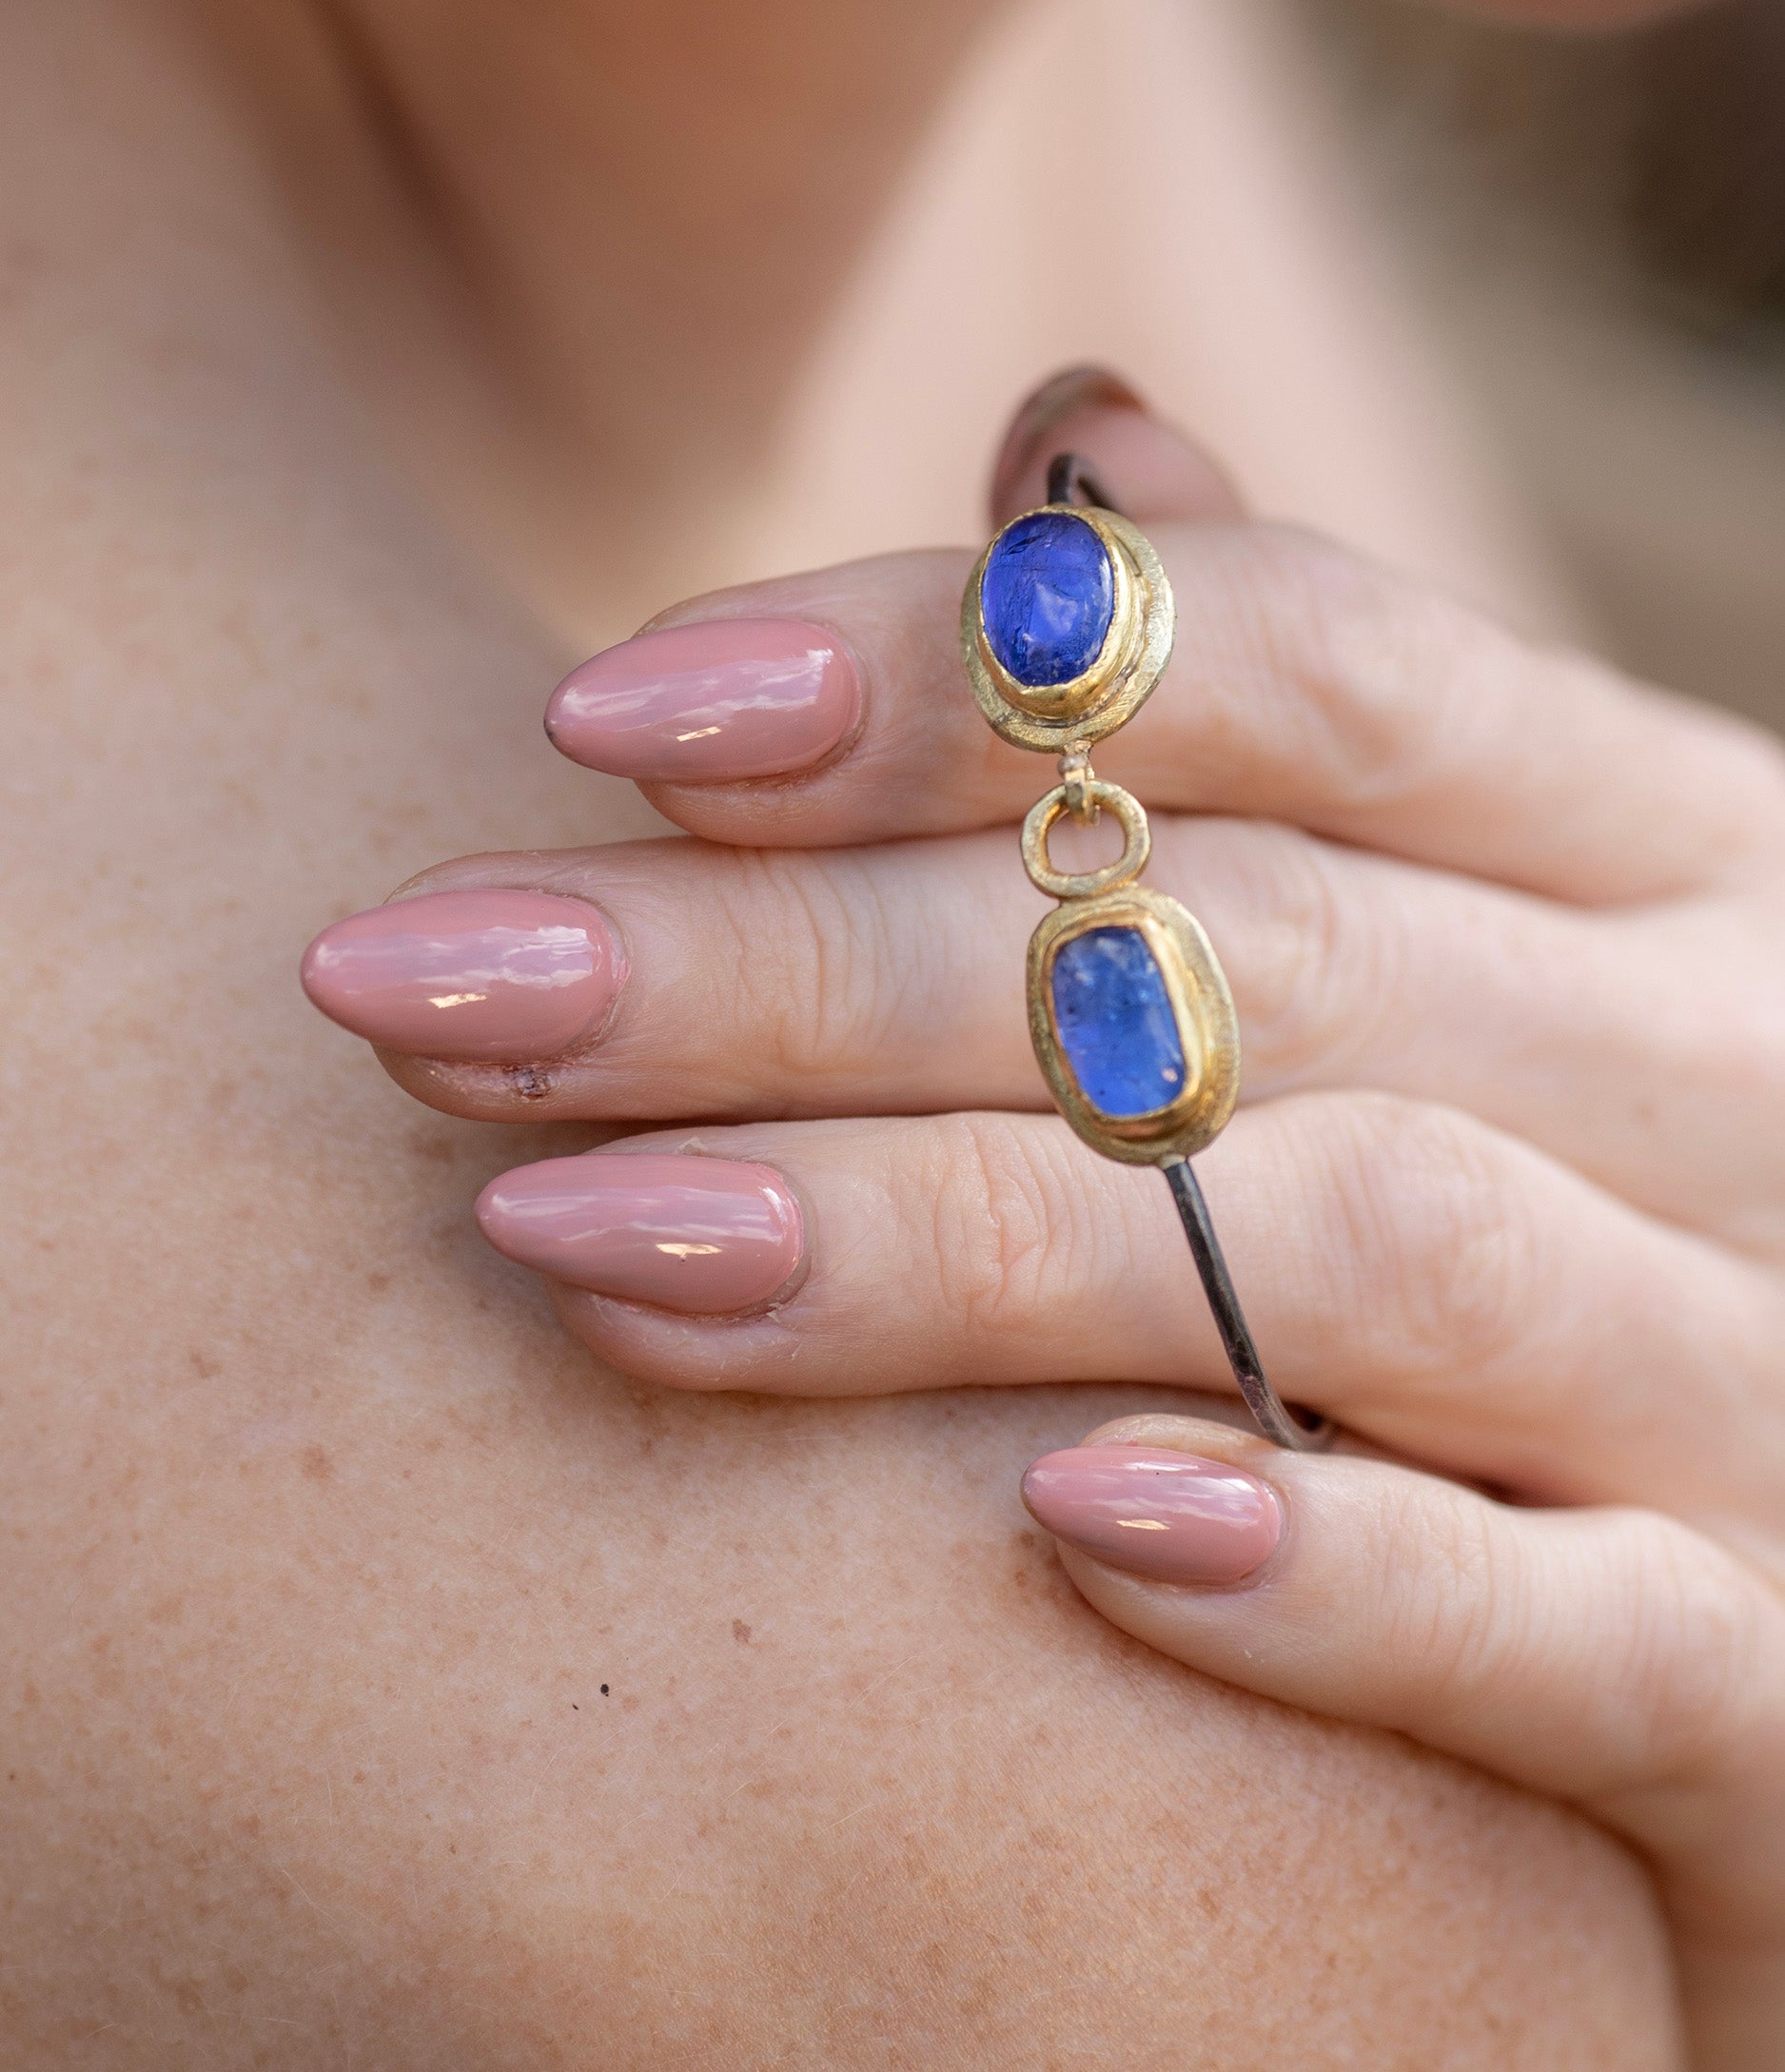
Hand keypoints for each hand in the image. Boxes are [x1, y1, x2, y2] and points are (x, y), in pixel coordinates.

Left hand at [300, 366, 1784, 2071]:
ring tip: (558, 1235)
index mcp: (1664, 845)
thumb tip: (1074, 433)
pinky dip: (1322, 1577)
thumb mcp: (1513, 931)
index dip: (950, 663)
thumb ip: (1299, 702)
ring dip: (933, 1234)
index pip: (1309, 658)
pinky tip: (1036, 1540)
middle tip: (419, 985)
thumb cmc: (1600, 1238)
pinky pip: (1570, 1638)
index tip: (592, 707)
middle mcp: (1747, 1073)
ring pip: (1358, 1247)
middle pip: (1244, 948)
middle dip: (794, 959)